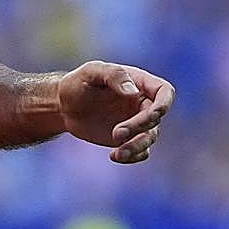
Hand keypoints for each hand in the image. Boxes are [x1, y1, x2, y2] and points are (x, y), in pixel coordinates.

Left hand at [58, 61, 174, 163]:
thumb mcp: (90, 72)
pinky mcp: (129, 139)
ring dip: (136, 147)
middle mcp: (142, 103)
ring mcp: (137, 122)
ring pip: (150, 138)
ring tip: (117, 154)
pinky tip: (114, 156)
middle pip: (155, 118)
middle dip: (138, 127)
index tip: (154, 114)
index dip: (165, 103)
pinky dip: (132, 156)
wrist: (63, 106)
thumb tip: (133, 91)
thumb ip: (112, 75)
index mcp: (137, 82)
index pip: (164, 91)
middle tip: (116, 133)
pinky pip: (141, 151)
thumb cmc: (77, 84)